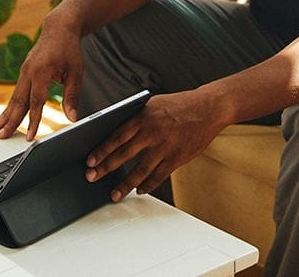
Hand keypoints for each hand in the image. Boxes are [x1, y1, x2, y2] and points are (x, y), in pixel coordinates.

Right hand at [0, 16, 83, 139]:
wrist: (58, 28)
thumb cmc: (69, 49)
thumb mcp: (76, 72)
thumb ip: (72, 96)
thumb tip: (72, 118)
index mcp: (41, 72)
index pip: (36, 101)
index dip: (33, 121)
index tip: (30, 136)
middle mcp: (28, 72)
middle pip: (18, 101)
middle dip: (10, 121)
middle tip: (1, 136)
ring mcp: (24, 71)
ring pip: (14, 97)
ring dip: (5, 114)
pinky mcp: (24, 72)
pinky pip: (16, 92)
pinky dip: (10, 105)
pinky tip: (6, 115)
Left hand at [83, 91, 225, 199]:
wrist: (208, 108)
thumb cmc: (178, 105)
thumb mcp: (152, 105)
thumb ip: (135, 119)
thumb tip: (115, 136)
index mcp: (143, 117)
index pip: (116, 136)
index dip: (101, 150)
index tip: (90, 161)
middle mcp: (152, 132)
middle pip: (123, 154)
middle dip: (105, 168)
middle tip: (92, 178)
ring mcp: (165, 147)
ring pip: (140, 170)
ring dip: (125, 184)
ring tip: (114, 194)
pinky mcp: (178, 158)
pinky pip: (159, 175)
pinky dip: (148, 185)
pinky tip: (139, 190)